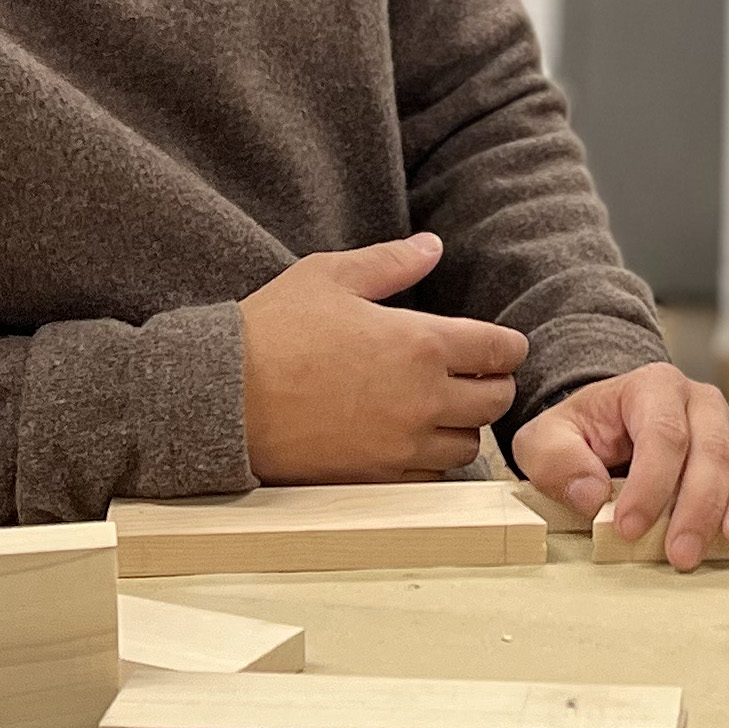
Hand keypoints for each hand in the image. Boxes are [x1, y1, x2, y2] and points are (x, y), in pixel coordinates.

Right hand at [238, 233, 530, 482]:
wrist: (221, 397)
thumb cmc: (272, 330)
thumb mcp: (330, 276)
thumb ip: (391, 262)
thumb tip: (432, 247)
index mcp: (422, 344)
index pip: (501, 350)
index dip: (507, 345)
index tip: (498, 345)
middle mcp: (423, 399)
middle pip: (496, 402)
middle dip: (493, 385)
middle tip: (473, 375)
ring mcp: (401, 445)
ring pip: (468, 446)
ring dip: (463, 426)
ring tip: (440, 409)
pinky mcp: (375, 478)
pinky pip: (430, 480)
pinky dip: (431, 463)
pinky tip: (410, 440)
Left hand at [512, 362, 728, 572]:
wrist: (611, 426)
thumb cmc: (581, 437)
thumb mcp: (547, 440)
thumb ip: (556, 459)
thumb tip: (593, 494)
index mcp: (652, 387)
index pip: (661, 434)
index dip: (649, 485)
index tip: (630, 529)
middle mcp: (700, 401)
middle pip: (711, 448)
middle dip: (698, 505)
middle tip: (681, 555)